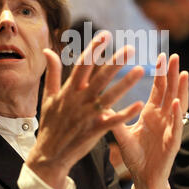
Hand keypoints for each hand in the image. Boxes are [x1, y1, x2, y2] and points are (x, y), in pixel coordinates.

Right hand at [25, 31, 144, 188]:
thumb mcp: (48, 96)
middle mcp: (79, 100)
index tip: (105, 34)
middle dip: (115, 62)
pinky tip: (138, 104)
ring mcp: (88, 115)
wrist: (49, 154)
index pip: (83, 65)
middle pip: (100, 77)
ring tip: (140, 70)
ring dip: (125, 83)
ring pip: (109, 96)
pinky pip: (113, 120)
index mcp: (69, 90)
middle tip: (130, 48)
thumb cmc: (50, 123)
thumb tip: (48, 51)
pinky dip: (125, 113)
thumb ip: (52, 73)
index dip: (94, 49)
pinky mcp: (95, 130)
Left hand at [111, 53, 188, 188]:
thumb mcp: (122, 134)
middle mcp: (163, 117)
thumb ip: (114, 118)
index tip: (161, 56)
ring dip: (180, 89)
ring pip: (177, 105)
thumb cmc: (135, 155)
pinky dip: (176, 114)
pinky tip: (174, 102)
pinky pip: (175, 126)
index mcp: (151, 113)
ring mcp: (170, 128)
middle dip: (172, 74)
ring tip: (182, 73)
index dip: (160, 73)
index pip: (158, 89)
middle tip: (173, 56)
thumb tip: (100, 103)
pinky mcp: (172, 142)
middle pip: (170, 91)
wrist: (142, 177)